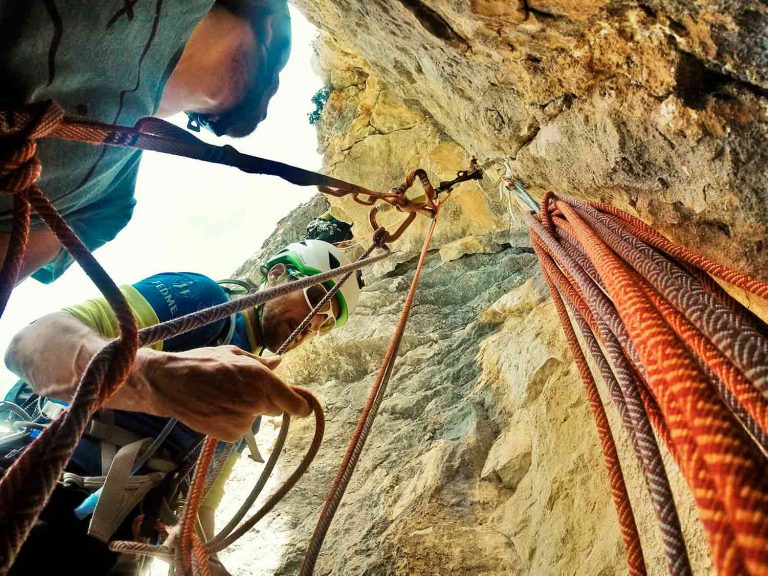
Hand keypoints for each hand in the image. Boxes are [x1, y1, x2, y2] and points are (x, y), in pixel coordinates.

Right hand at [127, 345, 310, 441]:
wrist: (170, 384)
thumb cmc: (202, 362)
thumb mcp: (233, 353)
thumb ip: (260, 362)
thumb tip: (279, 362)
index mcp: (261, 378)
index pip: (293, 402)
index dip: (301, 406)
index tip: (303, 407)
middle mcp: (256, 401)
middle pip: (275, 409)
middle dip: (267, 401)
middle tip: (244, 390)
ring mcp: (243, 421)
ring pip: (256, 418)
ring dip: (247, 410)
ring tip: (223, 396)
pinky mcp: (230, 435)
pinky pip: (240, 429)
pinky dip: (233, 421)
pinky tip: (216, 408)